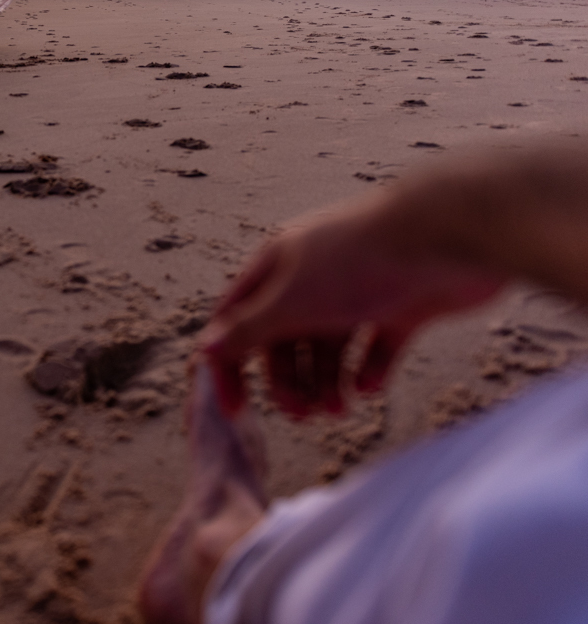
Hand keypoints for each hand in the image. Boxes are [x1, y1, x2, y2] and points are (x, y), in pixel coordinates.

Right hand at [201, 198, 504, 417]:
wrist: (448, 238)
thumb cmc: (359, 263)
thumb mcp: (290, 302)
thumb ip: (248, 331)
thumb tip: (206, 350)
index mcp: (277, 266)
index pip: (237, 319)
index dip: (230, 364)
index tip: (235, 411)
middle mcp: (313, 276)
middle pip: (284, 339)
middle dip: (288, 381)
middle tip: (302, 416)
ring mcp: (358, 291)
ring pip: (328, 348)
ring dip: (327, 383)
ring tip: (340, 409)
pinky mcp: (400, 306)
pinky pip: (374, 348)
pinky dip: (369, 371)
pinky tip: (371, 385)